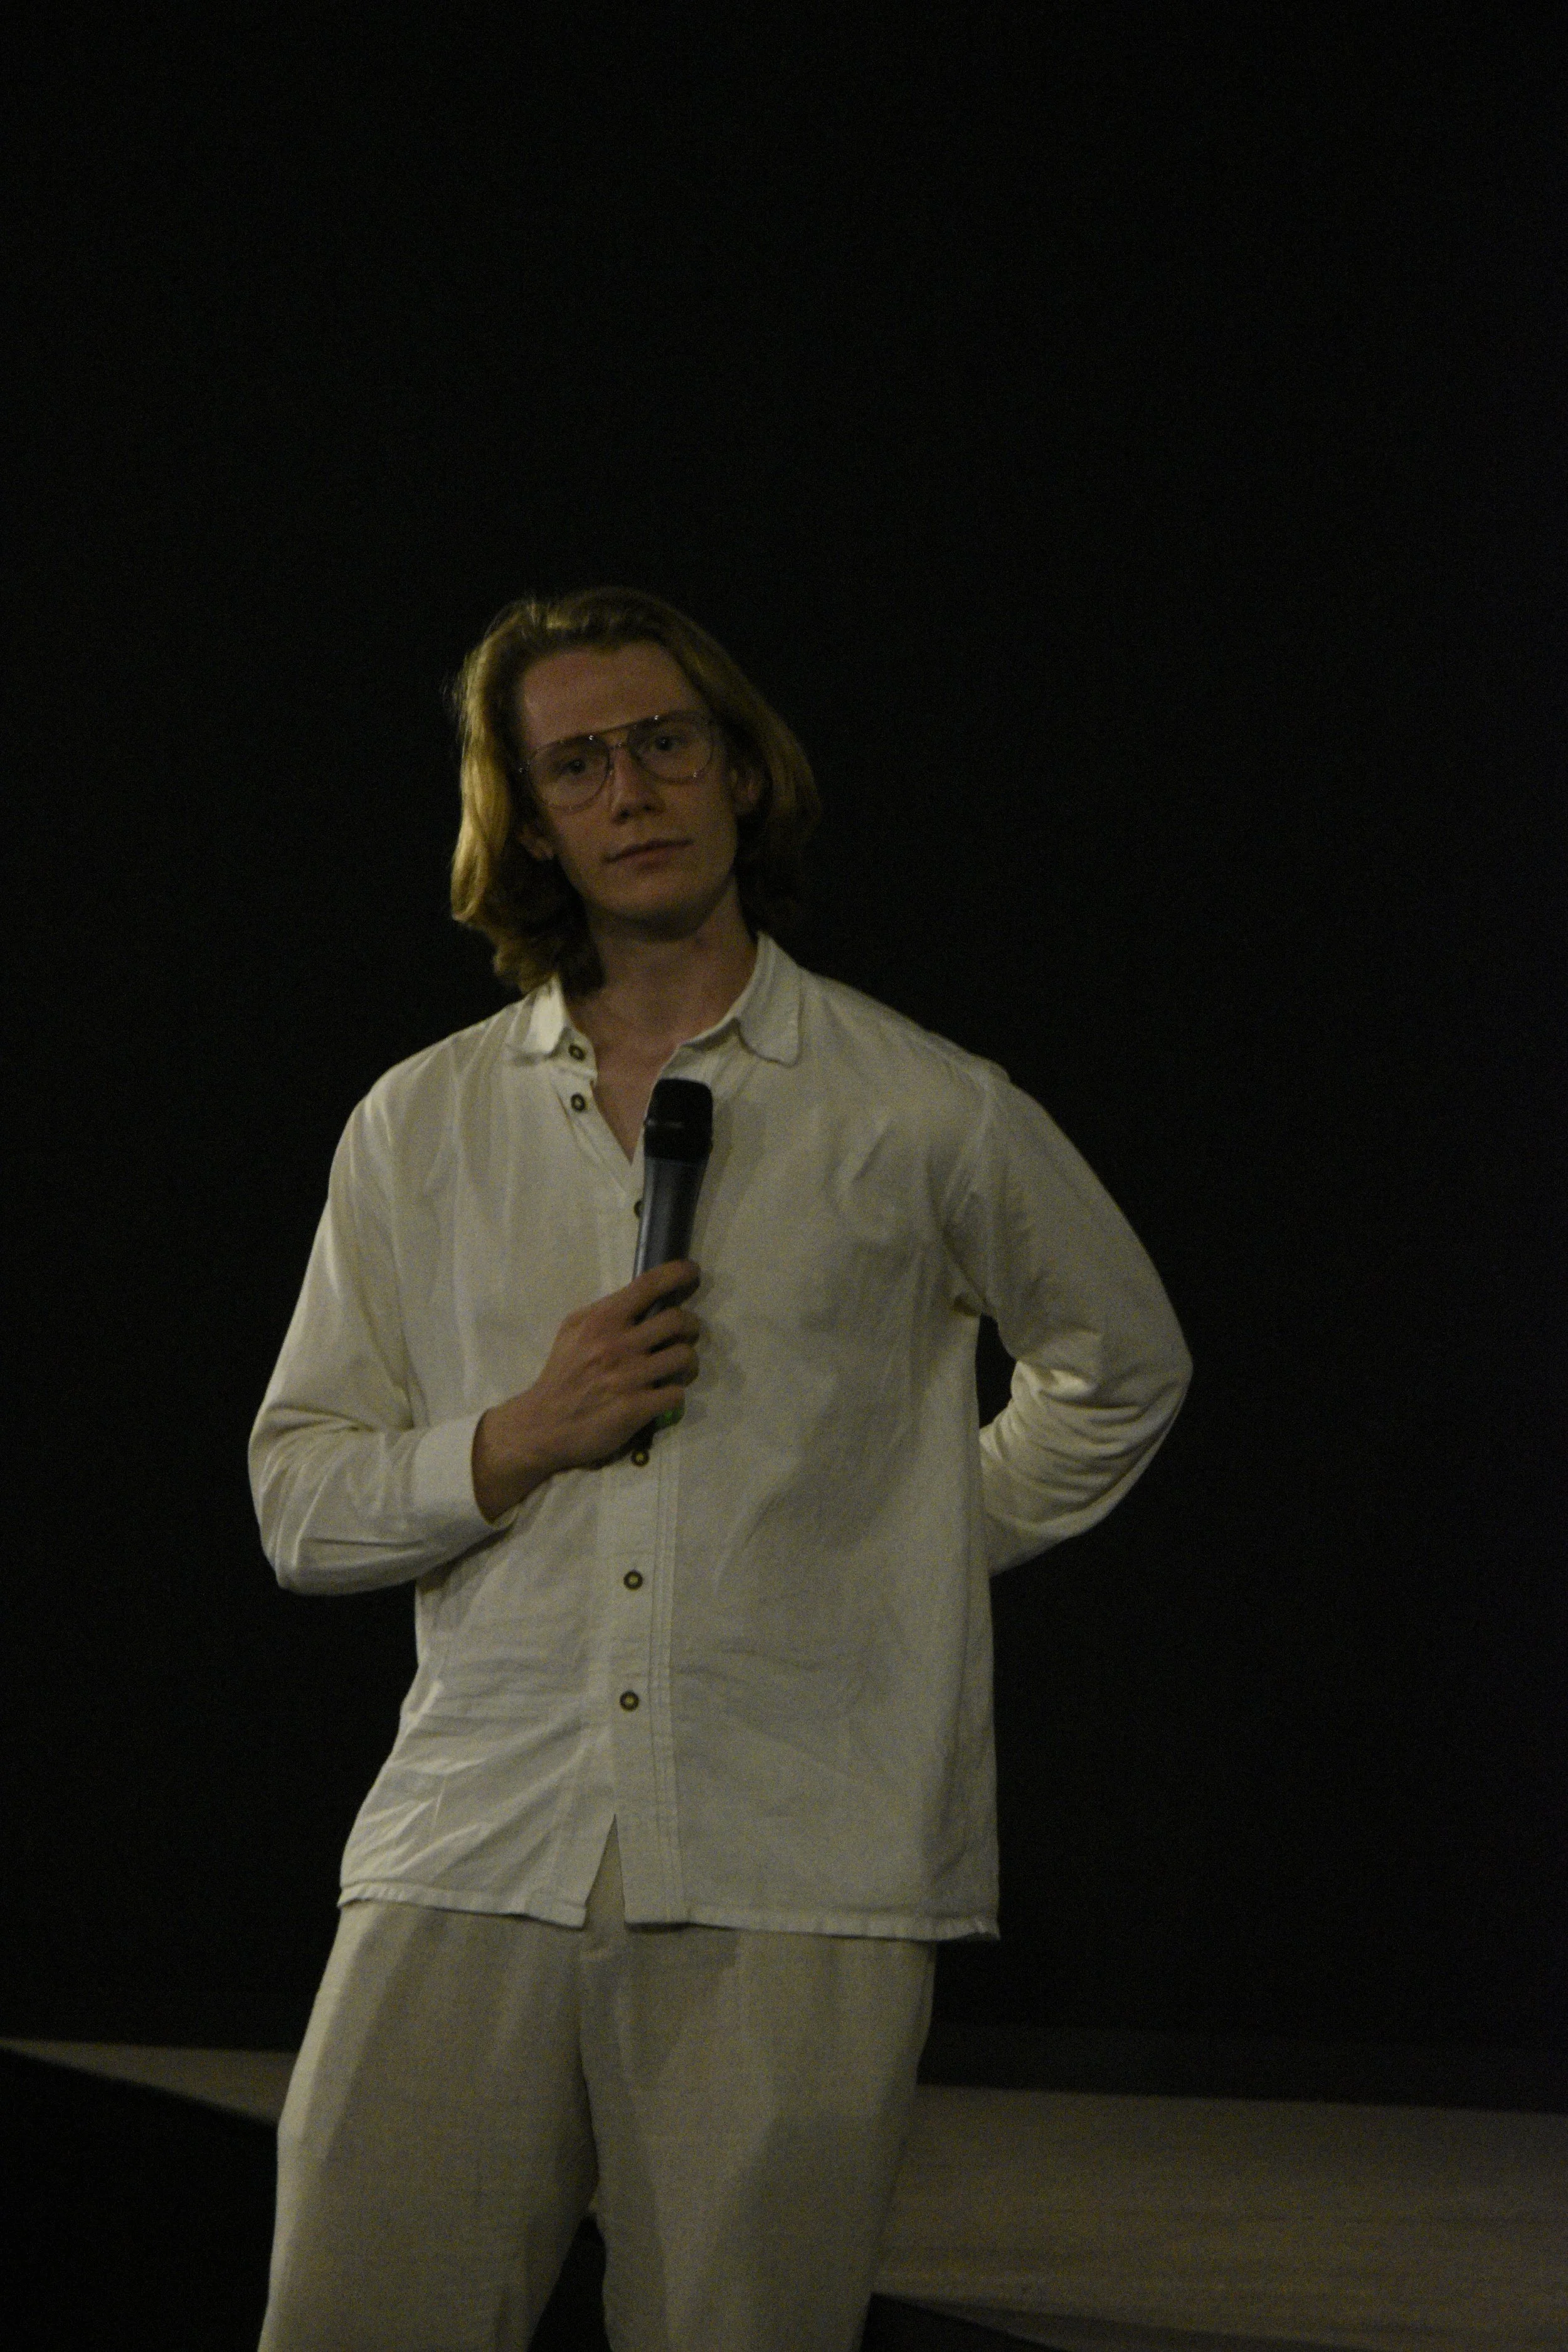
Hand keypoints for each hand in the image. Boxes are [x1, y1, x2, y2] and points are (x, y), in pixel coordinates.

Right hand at [471, 1261, 700, 1519]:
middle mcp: (617, 1344)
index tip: (691, 1273)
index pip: (649, 1285)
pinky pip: (677, 1393)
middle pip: (678, 1320)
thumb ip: (604, 1312)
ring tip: (679, 1367)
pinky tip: (664, 1394)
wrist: (543, 1425)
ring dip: (688, 1362)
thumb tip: (641, 1297)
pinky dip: (675, 1393)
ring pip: (685, 1357)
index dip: (678, 1273)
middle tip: (687, 1334)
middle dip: (692, 1326)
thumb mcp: (572, 1331)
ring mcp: (628, 1377)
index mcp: (602, 1319)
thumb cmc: (562, 1373)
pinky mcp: (636, 1408)